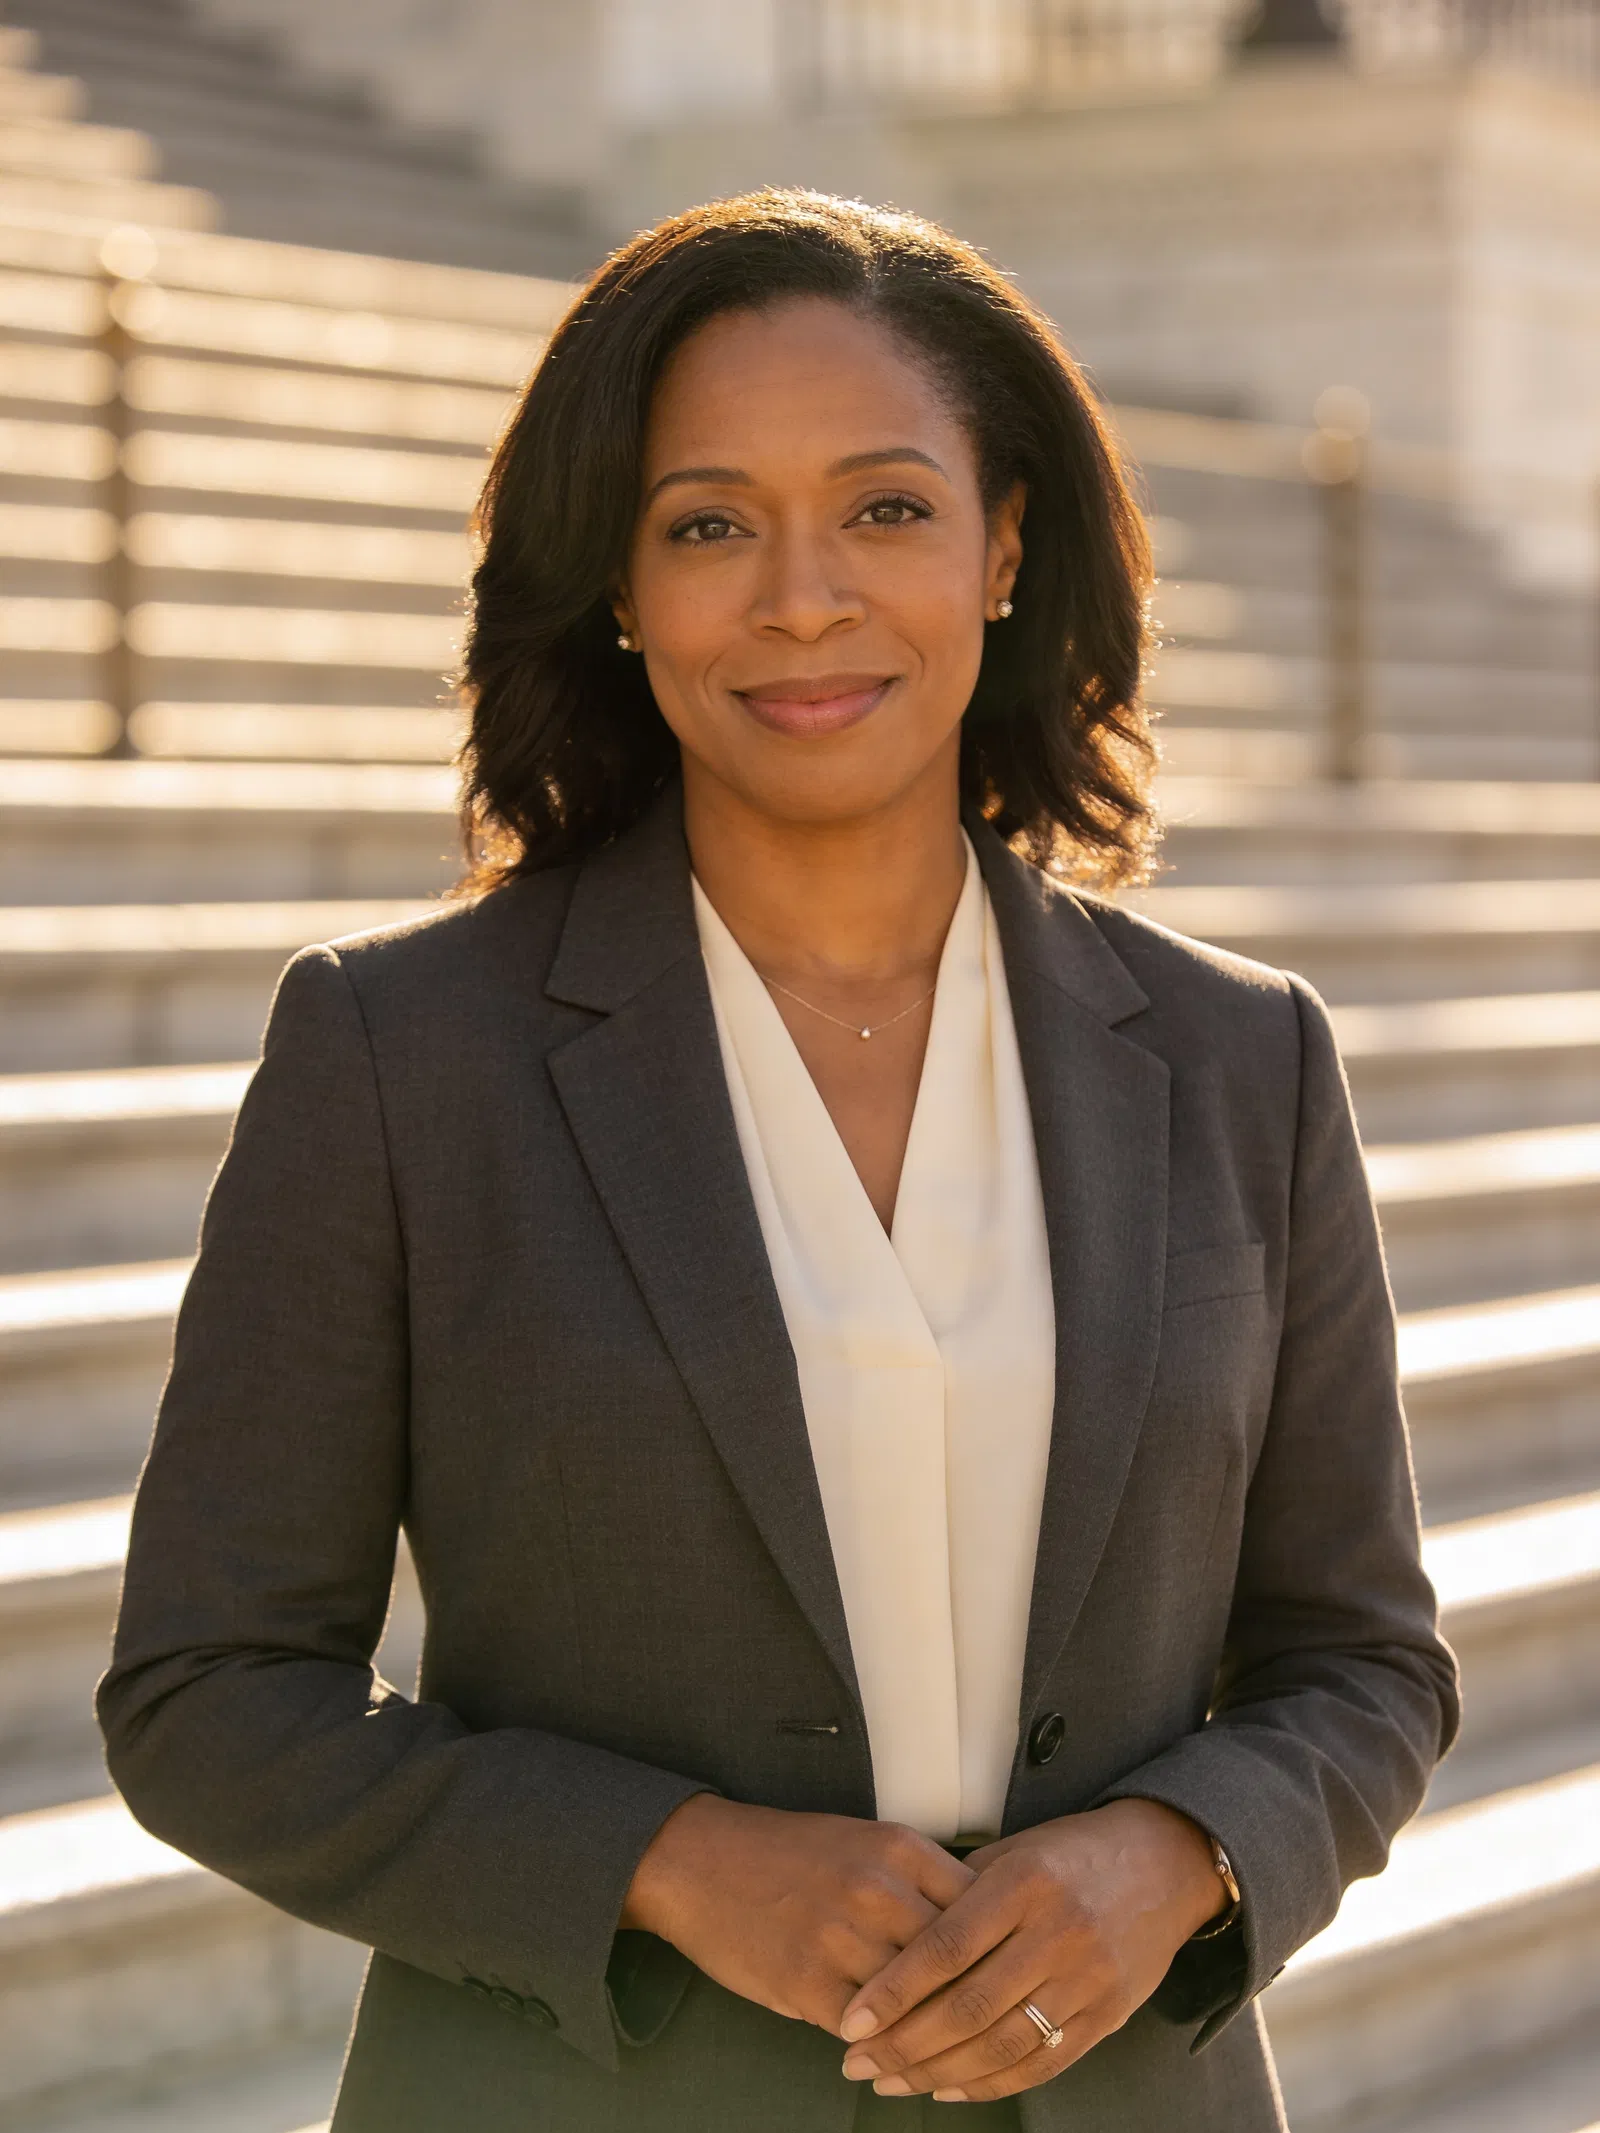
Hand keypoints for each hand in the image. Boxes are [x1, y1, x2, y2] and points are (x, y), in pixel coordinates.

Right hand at [621, 1793, 975, 2034]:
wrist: (700, 1861)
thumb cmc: (788, 1853)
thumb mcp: (864, 1842)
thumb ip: (918, 1881)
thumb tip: (977, 1930)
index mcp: (900, 1848)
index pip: (979, 1909)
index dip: (997, 1948)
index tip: (1008, 1974)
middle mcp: (879, 1889)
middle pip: (956, 1961)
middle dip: (975, 1998)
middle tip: (991, 2028)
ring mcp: (842, 1937)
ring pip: (916, 2004)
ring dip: (932, 2035)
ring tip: (948, 2057)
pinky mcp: (808, 1982)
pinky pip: (868, 2031)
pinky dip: (884, 2049)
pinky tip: (890, 2058)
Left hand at [836, 1799, 1225, 2101]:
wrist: (1166, 1863)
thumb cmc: (1073, 1852)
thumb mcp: (1016, 1850)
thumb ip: (961, 1892)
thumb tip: (897, 1941)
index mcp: (1024, 1883)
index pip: (946, 1948)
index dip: (895, 1990)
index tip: (853, 2021)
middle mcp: (1056, 1933)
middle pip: (968, 2006)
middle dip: (905, 2044)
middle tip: (858, 2064)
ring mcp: (1086, 1979)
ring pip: (1000, 2045)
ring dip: (938, 2074)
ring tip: (892, 2082)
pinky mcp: (1107, 2015)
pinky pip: (1040, 2063)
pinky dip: (990, 2084)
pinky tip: (949, 2089)